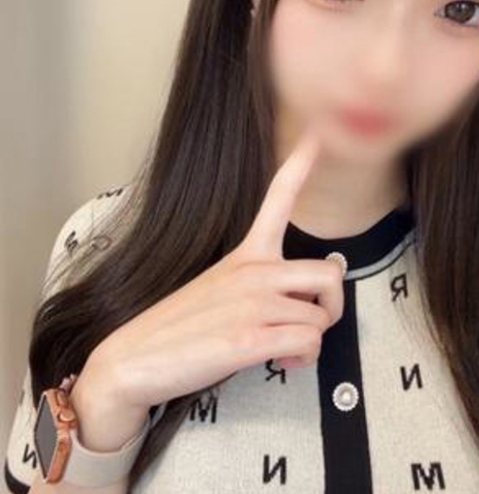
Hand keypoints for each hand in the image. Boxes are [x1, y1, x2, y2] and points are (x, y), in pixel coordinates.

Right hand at [94, 126, 345, 414]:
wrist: (133, 359)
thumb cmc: (182, 326)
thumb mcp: (222, 288)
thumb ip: (266, 282)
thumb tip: (318, 283)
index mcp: (246, 254)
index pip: (278, 198)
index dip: (300, 164)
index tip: (316, 132)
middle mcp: (254, 271)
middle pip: (330, 275)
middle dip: (330, 309)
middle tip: (305, 325)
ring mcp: (252, 303)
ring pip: (321, 319)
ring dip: (309, 343)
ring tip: (280, 349)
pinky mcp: (249, 338)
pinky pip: (309, 344)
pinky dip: (301, 359)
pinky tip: (278, 361)